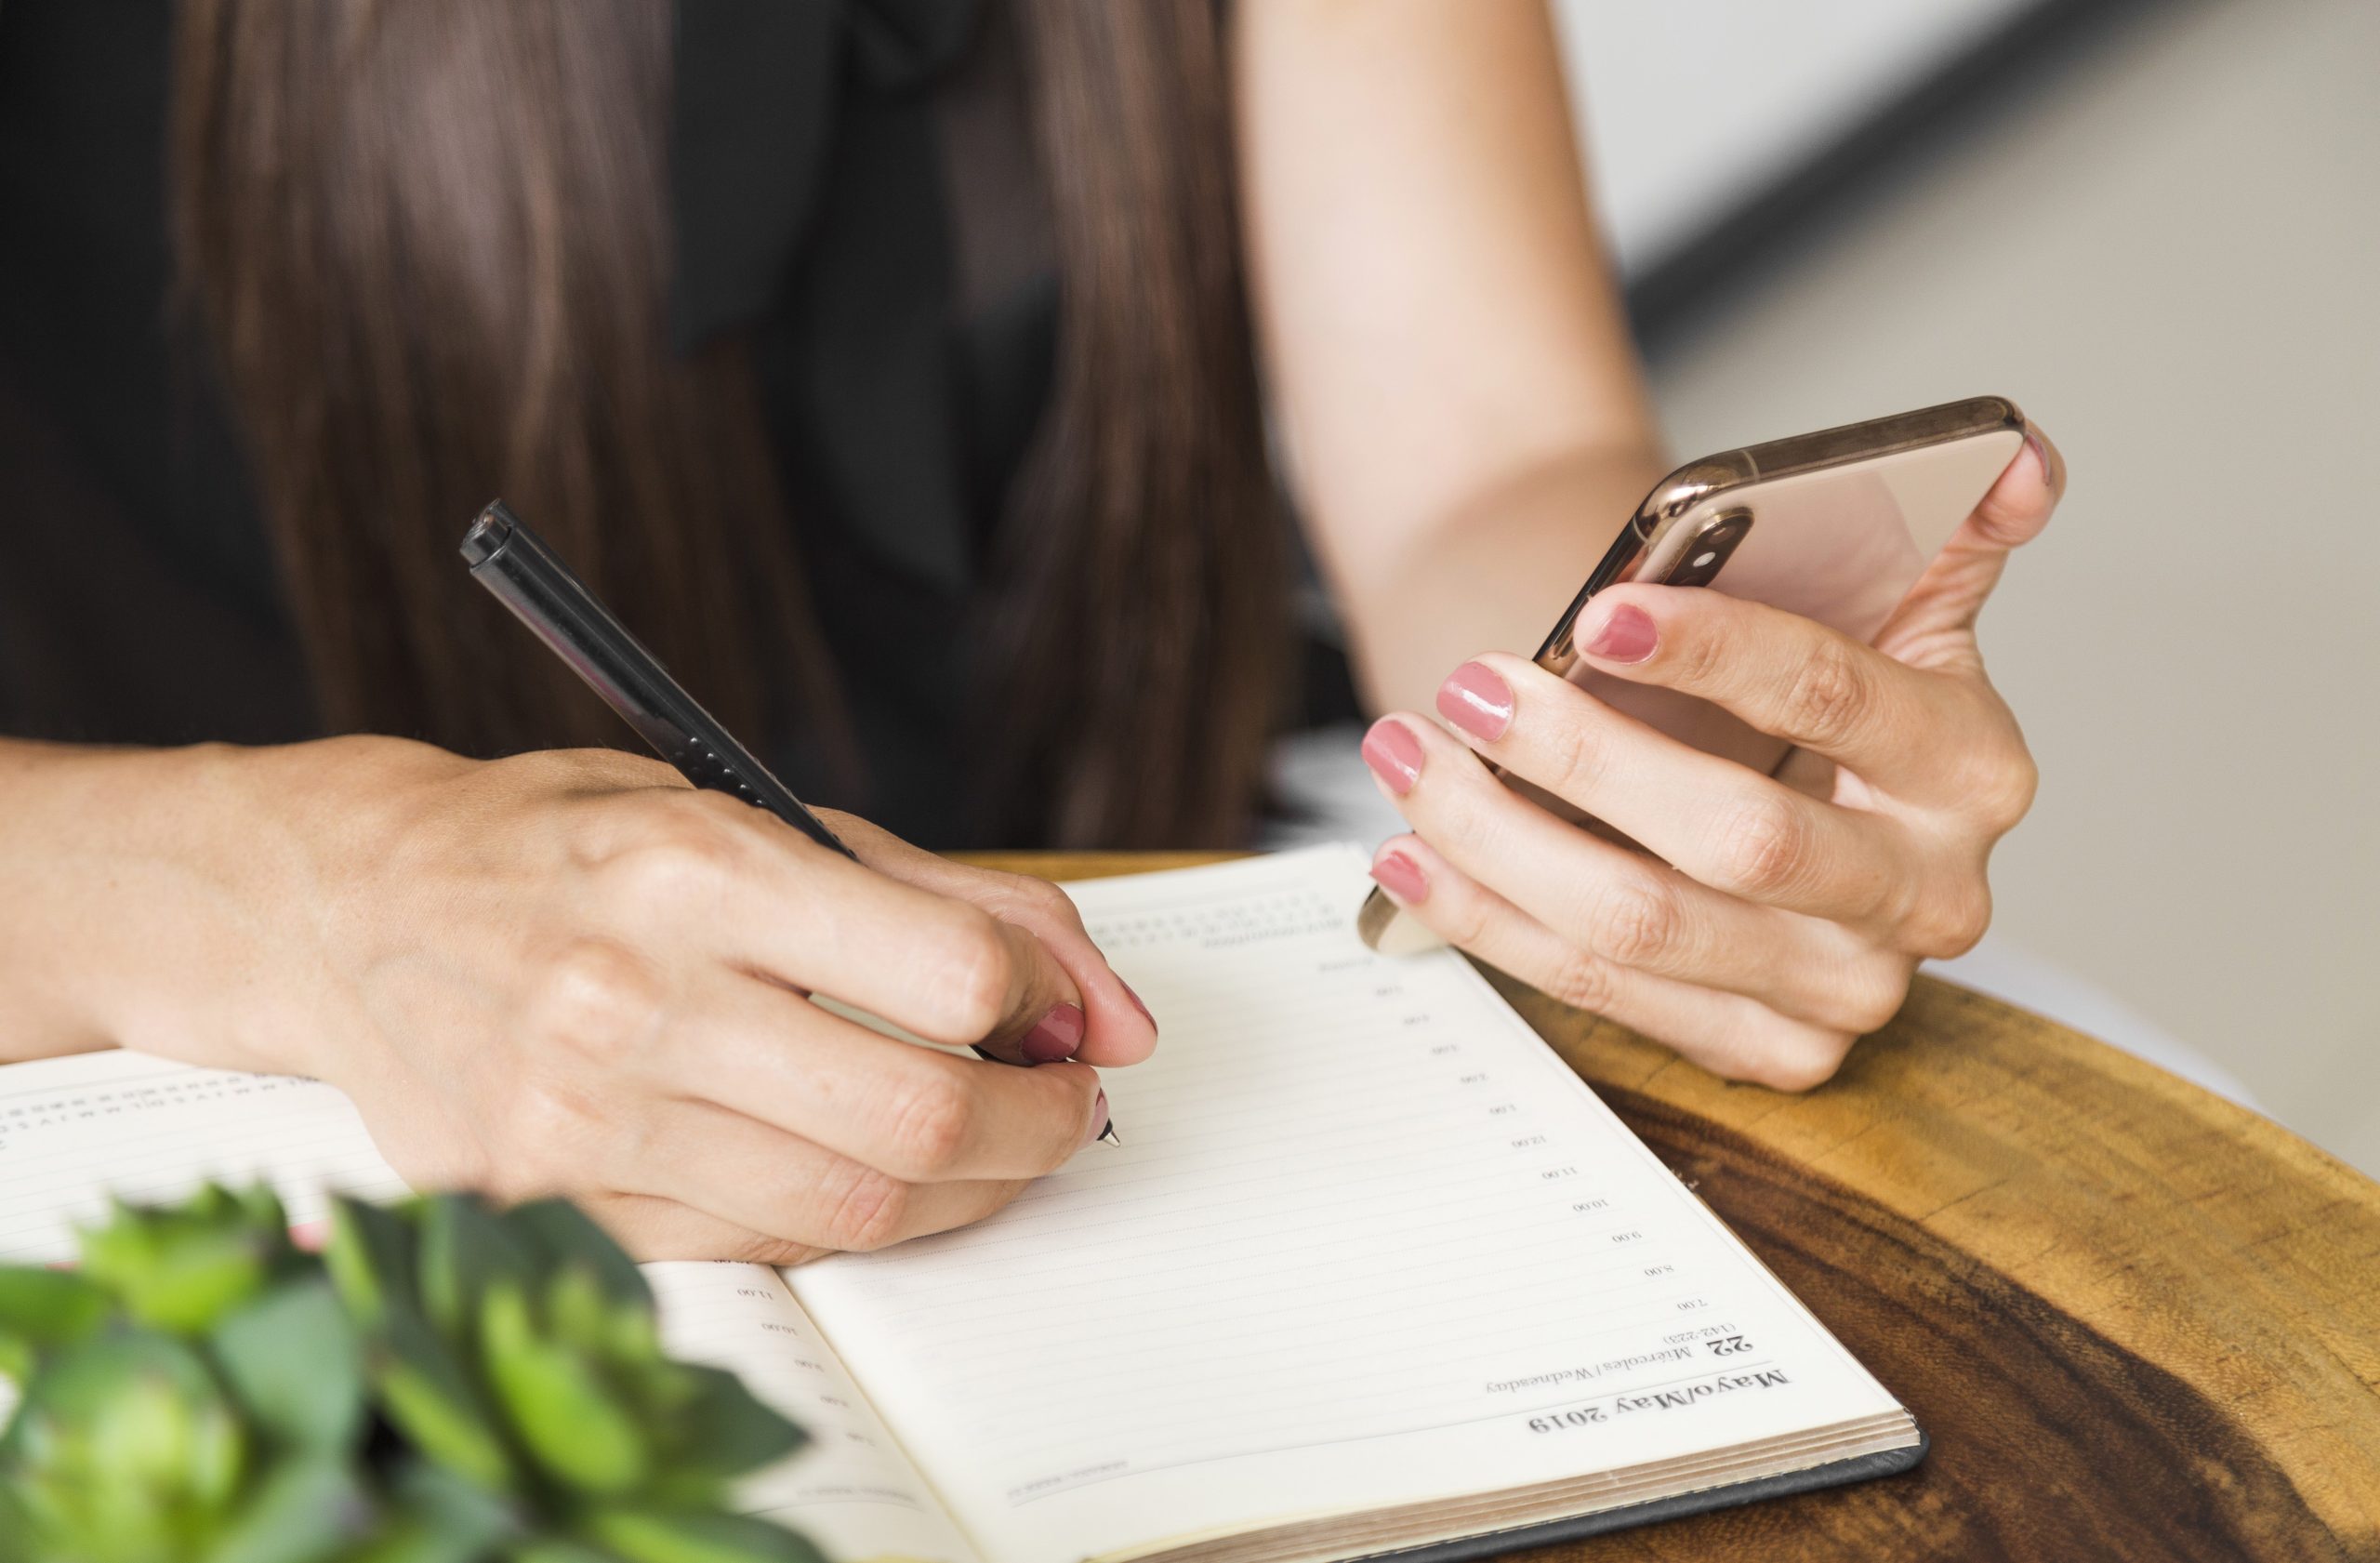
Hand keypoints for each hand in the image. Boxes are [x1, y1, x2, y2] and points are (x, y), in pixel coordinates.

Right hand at [136, 743, 1152, 1261]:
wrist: (345, 907)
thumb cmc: (567, 845)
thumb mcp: (758, 813)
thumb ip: (954, 900)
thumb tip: (1112, 1012)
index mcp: (694, 868)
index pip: (947, 969)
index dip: (1044, 999)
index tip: (1056, 1010)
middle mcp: (629, 998)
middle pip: (917, 1115)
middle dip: (1038, 1124)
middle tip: (1064, 1103)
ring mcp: (580, 1119)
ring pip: (854, 1209)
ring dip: (968, 1187)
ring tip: (986, 1137)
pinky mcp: (550, 1204)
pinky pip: (763, 1244)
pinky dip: (851, 1215)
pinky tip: (863, 1164)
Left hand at [1359, 428, 2063, 1088]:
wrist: (1777, 795)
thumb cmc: (1804, 687)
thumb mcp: (1888, 599)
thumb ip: (1944, 522)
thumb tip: (2020, 458)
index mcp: (1971, 766)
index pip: (1834, 699)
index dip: (1714, 652)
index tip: (1596, 611)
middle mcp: (1928, 894)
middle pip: (1738, 836)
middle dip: (1583, 757)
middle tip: (1469, 688)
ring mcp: (1849, 987)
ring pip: (1645, 926)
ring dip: (1502, 841)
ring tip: (1409, 756)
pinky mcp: (1771, 1052)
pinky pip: (1604, 994)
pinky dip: (1492, 921)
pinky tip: (1416, 858)